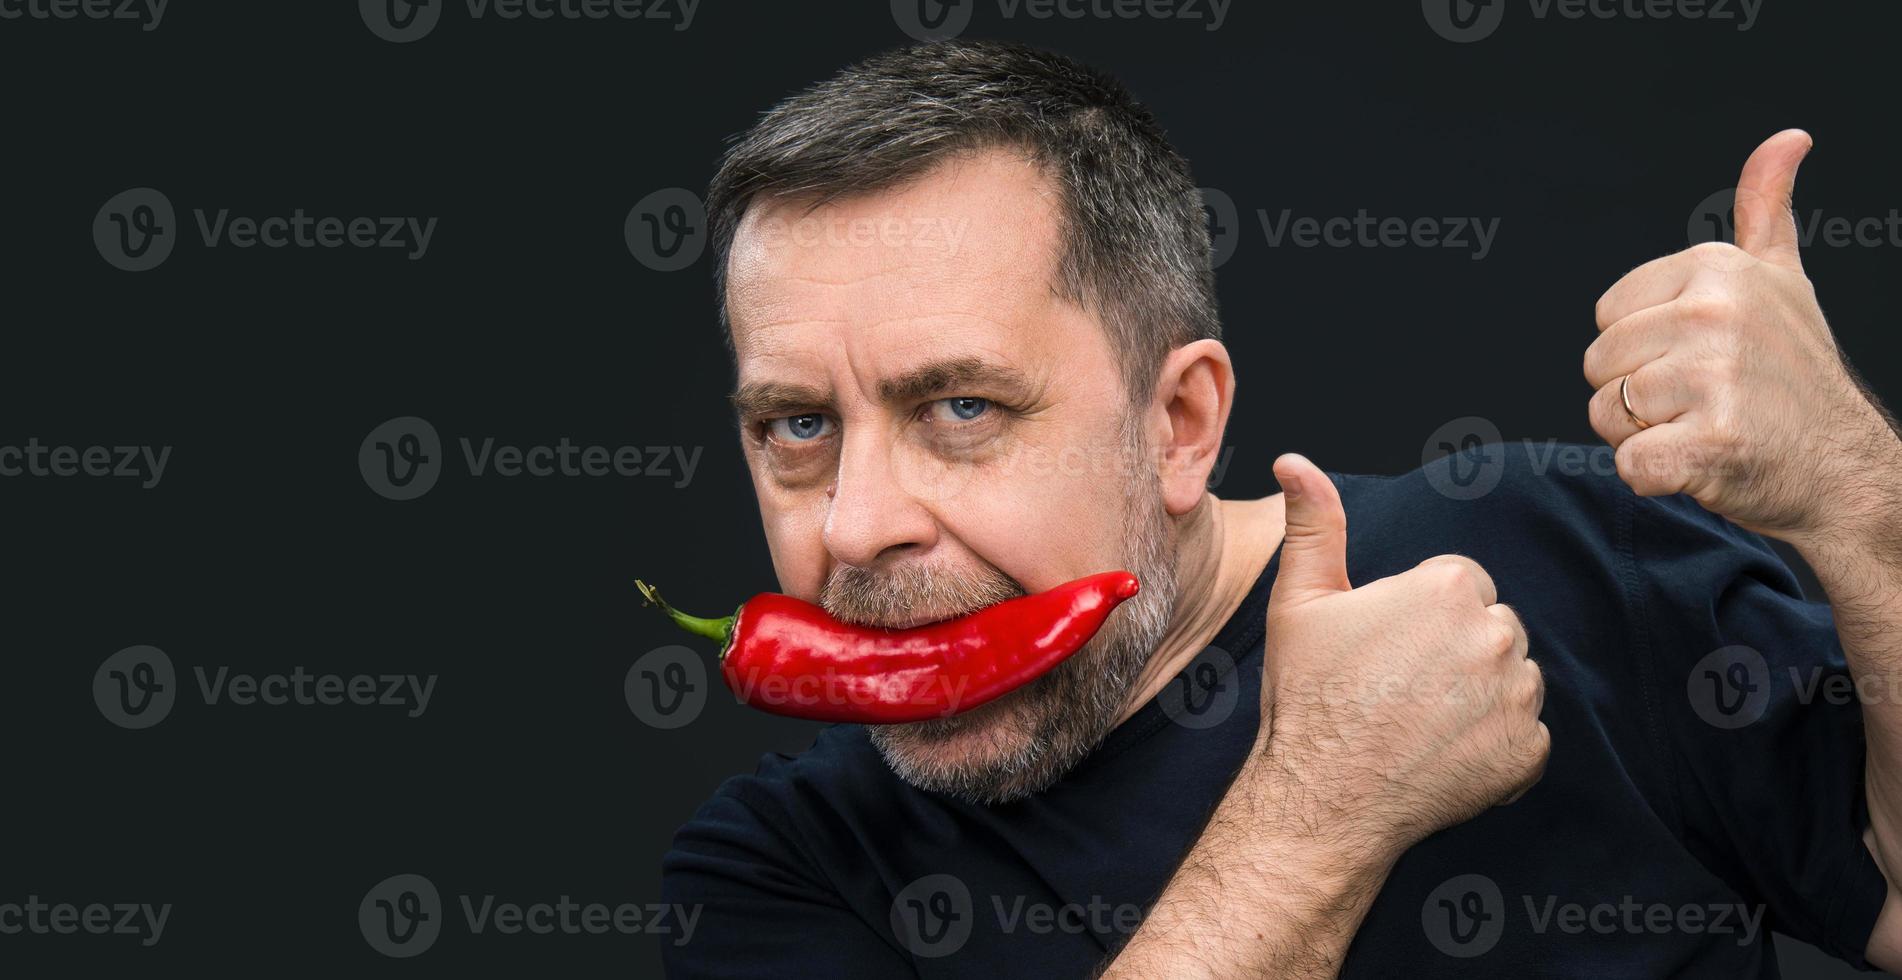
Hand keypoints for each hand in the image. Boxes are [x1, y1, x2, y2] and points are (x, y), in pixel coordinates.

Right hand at [1257, 454, 1548, 851]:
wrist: (1322, 795)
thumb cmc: (1308, 695)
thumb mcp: (1300, 600)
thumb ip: (1313, 524)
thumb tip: (1294, 461)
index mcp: (1450, 587)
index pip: (1460, 586)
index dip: (1419, 617)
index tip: (1386, 649)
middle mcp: (1496, 635)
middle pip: (1491, 628)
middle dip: (1456, 652)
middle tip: (1399, 688)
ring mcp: (1517, 697)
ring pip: (1513, 679)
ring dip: (1480, 696)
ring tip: (1421, 721)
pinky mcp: (1528, 752)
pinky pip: (1525, 736)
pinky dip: (1495, 747)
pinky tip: (1444, 754)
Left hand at [1584, 129, 1901, 544]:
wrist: (1844, 469)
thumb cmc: (1795, 376)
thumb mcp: (1781, 280)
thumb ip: (1765, 211)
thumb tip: (1786, 138)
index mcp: (1715, 269)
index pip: (1607, 316)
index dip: (1642, 350)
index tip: (1701, 359)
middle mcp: (1714, 314)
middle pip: (1598, 365)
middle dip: (1636, 396)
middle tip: (1704, 403)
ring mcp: (1714, 379)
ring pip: (1605, 414)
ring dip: (1644, 436)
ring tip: (1706, 429)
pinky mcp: (1711, 444)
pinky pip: (1630, 464)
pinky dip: (1656, 478)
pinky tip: (1705, 465)